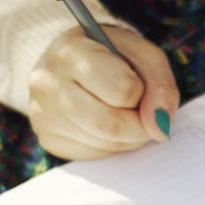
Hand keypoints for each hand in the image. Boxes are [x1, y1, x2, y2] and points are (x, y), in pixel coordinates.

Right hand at [28, 26, 179, 159]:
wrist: (73, 60)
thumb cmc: (112, 55)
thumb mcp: (144, 55)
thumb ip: (161, 86)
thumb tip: (159, 127)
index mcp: (72, 50)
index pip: (122, 89)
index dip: (141, 92)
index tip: (137, 84)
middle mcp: (48, 81)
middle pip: (111, 125)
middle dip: (140, 125)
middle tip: (143, 113)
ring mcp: (42, 112)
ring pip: (105, 143)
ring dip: (128, 137)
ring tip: (124, 113)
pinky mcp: (47, 137)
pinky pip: (92, 154)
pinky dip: (111, 145)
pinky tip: (105, 124)